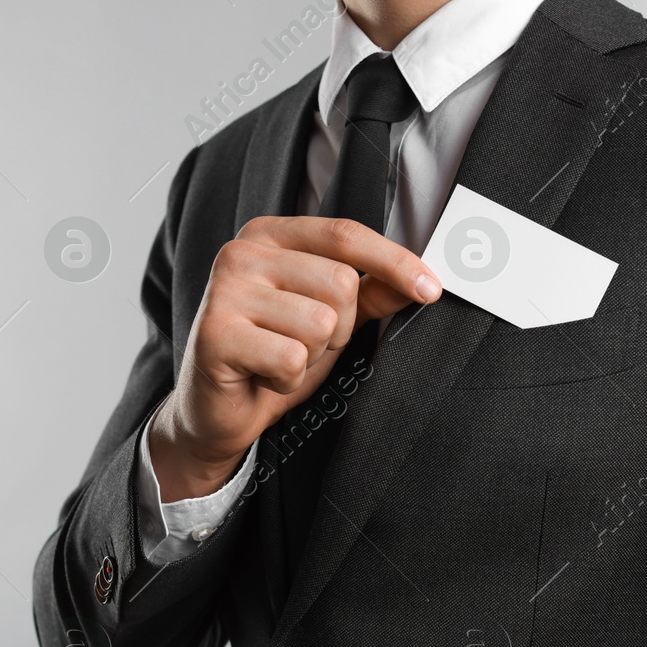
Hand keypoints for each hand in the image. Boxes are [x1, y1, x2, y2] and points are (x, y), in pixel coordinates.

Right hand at [149, 216, 440, 501]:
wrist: (216, 411)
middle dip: (338, 328)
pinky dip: (287, 380)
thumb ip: (370, 295)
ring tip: (279, 360)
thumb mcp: (328, 319)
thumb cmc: (271, 357)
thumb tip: (423, 280)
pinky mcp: (215, 334)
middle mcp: (241, 253)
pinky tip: (263, 377)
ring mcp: (223, 290)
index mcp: (268, 235)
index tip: (432, 288)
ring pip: (320, 324)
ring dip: (311, 357)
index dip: (395, 262)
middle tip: (303, 345)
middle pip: (340, 283)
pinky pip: (291, 359)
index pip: (346, 235)